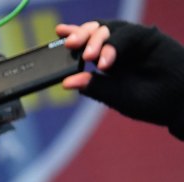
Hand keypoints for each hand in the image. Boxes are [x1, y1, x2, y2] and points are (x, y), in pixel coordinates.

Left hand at [57, 20, 183, 139]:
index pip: (86, 45)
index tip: (59, 34)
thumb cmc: (149, 102)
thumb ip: (94, 87)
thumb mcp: (116, 96)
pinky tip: (106, 60)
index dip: (73, 38)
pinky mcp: (149, 37)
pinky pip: (127, 33)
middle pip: (94, 33)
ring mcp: (134, 42)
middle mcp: (119, 49)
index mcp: (108, 62)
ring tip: (88, 56)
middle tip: (70, 45)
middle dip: (80, 36)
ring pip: (109, 29)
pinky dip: (115, 43)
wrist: (180, 103)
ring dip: (95, 40)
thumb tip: (67, 82)